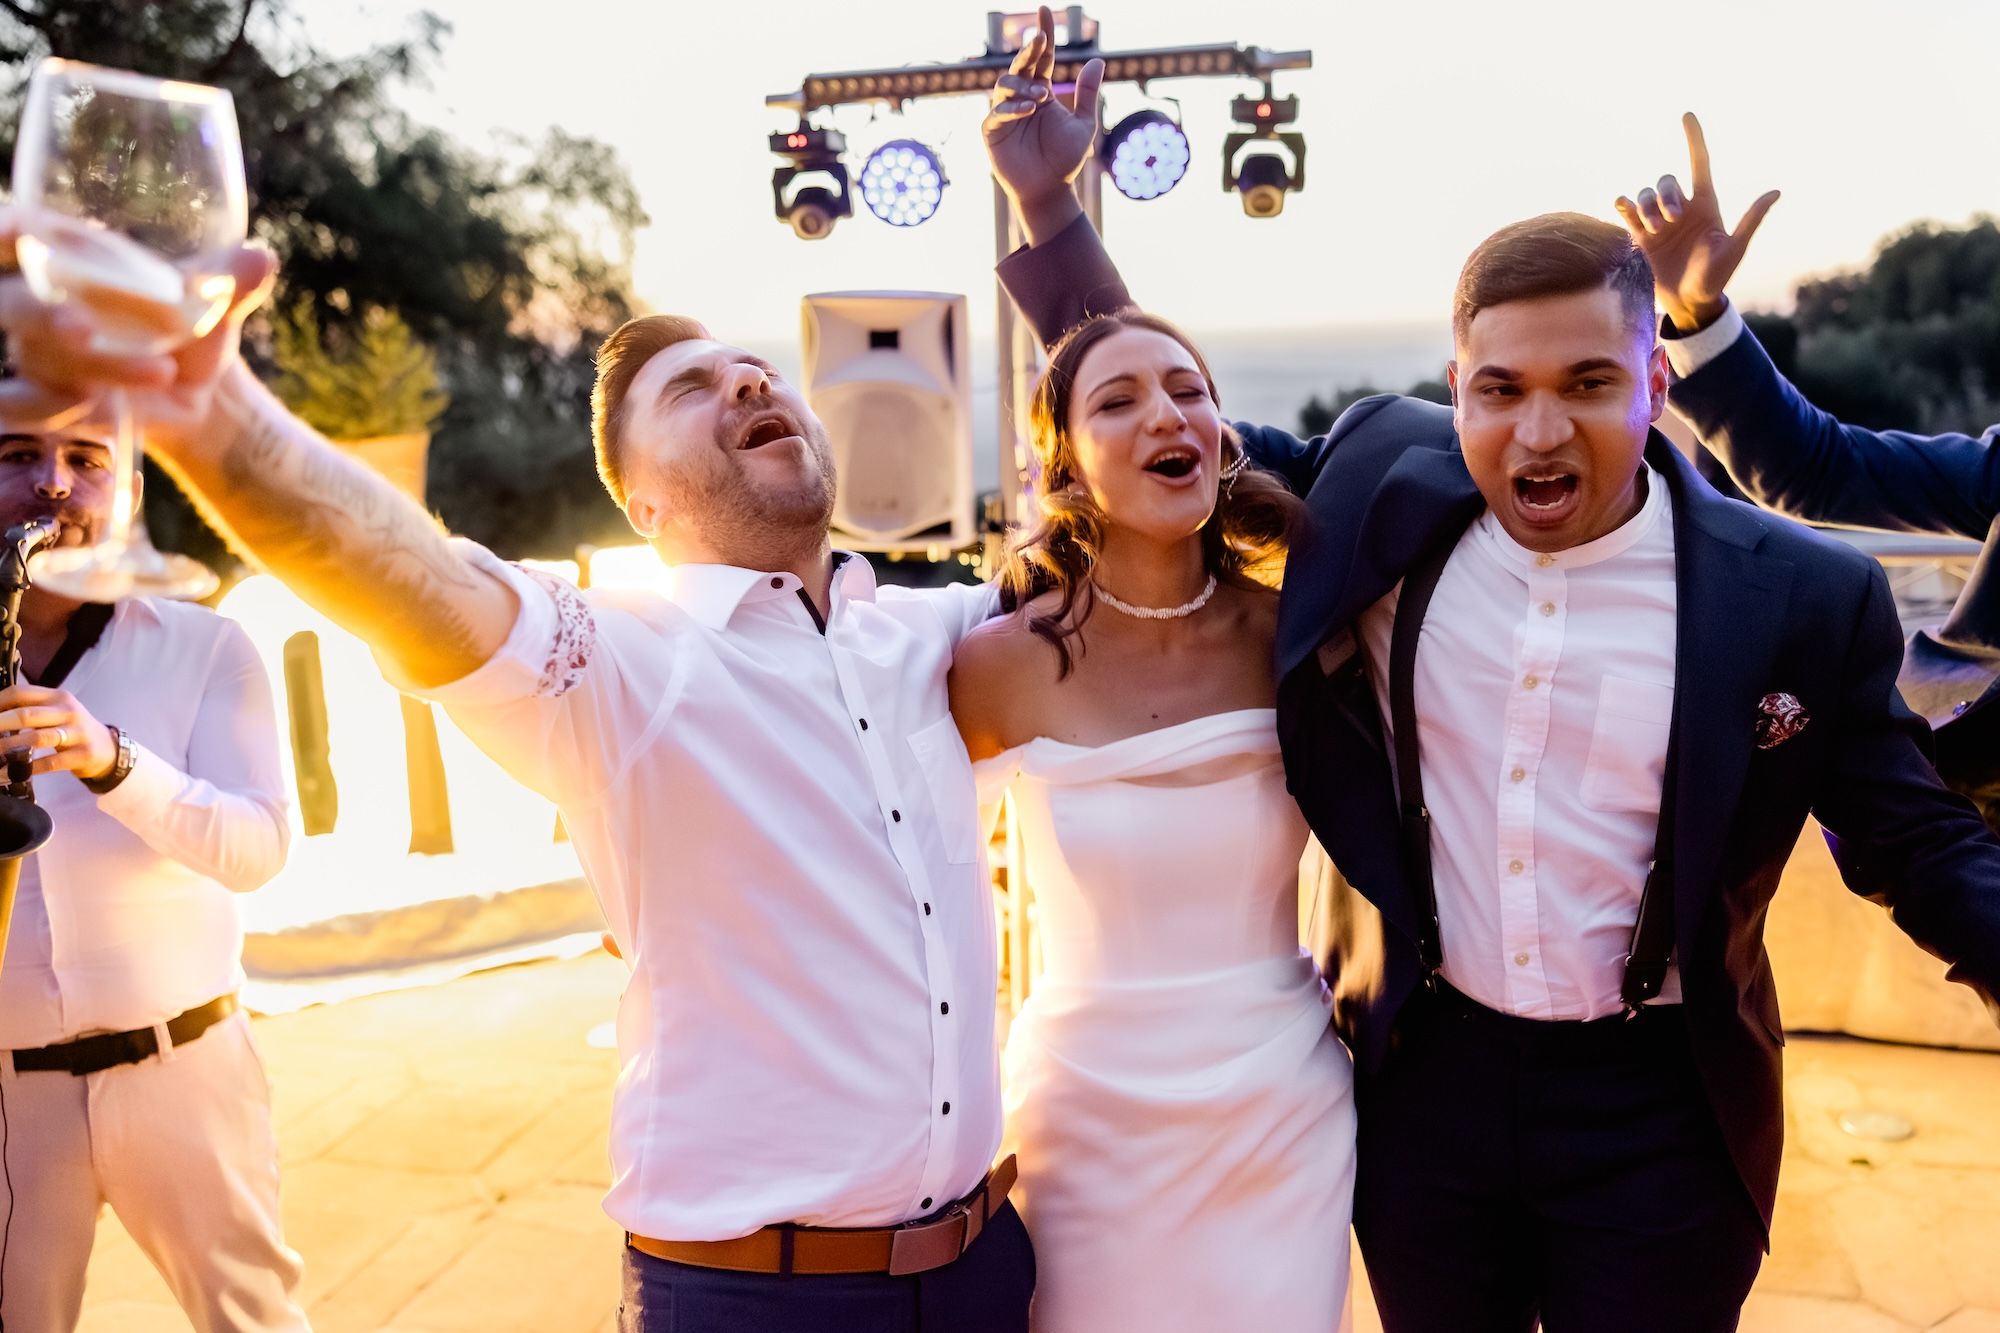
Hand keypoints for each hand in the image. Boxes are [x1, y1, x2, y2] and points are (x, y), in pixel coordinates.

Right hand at [0, 207, 276, 454]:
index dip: (6, 229)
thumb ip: (232, 277)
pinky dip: (49, 407)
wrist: (203, 389)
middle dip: (38, 312)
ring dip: (96, 365)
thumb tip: (260, 258)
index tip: (12, 229)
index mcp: (73, 257)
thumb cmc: (193, 323)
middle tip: (81, 327)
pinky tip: (90, 404)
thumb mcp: (216, 300)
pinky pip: (24, 404)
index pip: (17, 231)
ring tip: (160, 371)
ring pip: (41, 356)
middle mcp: (41, 299)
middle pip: (12, 301)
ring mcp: (39, 350)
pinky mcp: (47, 396)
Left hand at [0, 682, 116, 780]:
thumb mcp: (56, 712)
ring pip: (37, 738)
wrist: (108, 749)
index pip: (20, 693)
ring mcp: (78, 733)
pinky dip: (27, 768)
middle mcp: (68, 711)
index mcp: (57, 697)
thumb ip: (30, 710)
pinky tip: (10, 773)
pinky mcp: (83, 754)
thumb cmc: (72, 729)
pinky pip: (50, 762)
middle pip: (26, 714)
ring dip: (9, 748)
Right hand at [983, 4, 1103, 244]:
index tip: (1045, 10)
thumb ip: (1087, 94)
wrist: (1049, 191)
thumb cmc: (1065, 160)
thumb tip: (1098, 60)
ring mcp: (1004, 113)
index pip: (1042, 58)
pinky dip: (1012, 109)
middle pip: (1021, 66)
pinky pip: (996, 113)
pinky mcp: (992, 132)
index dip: (1044, 34)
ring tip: (1041, 96)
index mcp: (1042, 91)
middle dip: (1028, 51)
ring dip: (1023, 85)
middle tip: (1038, 40)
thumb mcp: (1084, 124)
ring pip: (1005, 85)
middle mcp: (1021, 97)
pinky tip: (1029, 109)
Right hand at [1614, 113, 1779, 334]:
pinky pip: (1626, 209)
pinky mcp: (1641, 235)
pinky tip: (1624, 210)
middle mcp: (1681, 208)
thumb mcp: (1735, 249)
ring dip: (1646, 207)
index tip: (1687, 115)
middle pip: (1666, 181)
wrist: (1690, 302)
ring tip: (1654, 230)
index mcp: (1706, 205)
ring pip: (1645, 194)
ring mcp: (1659, 221)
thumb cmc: (1717, 278)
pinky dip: (1622, 205)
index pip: (1699, 163)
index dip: (1693, 139)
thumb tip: (1775, 192)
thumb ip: (1750, 220)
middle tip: (1672, 220)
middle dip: (1665, 196)